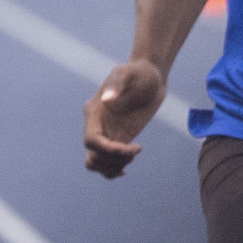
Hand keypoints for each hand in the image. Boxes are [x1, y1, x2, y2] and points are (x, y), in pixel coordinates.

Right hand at [83, 59, 164, 177]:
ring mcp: (107, 133)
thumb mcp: (127, 73)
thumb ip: (117, 84)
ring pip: (98, 162)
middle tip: (133, 151)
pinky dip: (113, 169)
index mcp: (94, 111)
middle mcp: (96, 124)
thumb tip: (107, 99)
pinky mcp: (119, 138)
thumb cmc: (138, 72)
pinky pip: (108, 161)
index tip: (128, 147)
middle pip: (93, 155)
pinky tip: (125, 169)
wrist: (150, 76)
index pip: (92, 140)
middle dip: (112, 160)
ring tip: (134, 153)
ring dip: (114, 166)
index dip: (107, 149)